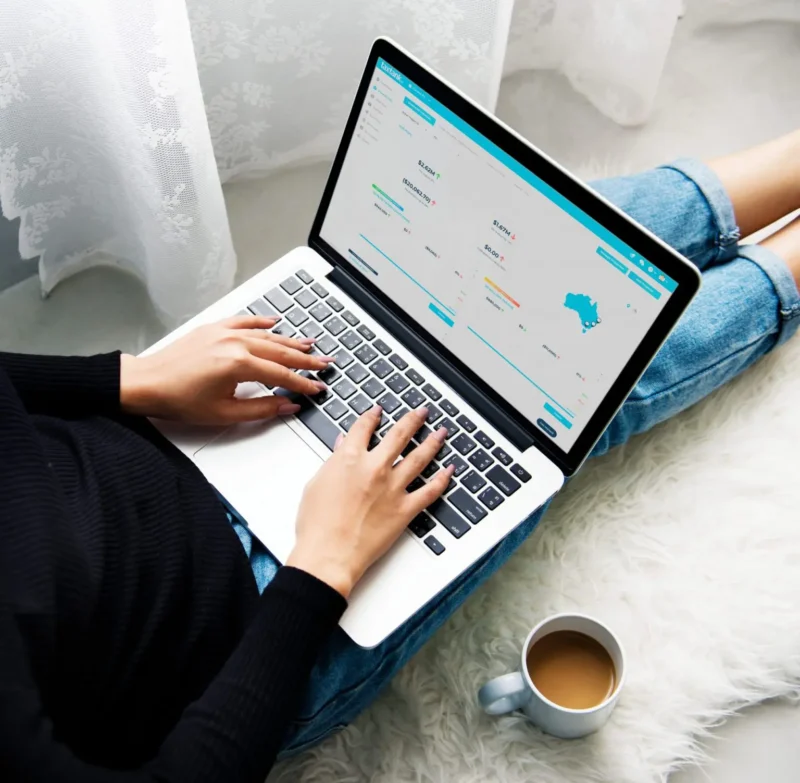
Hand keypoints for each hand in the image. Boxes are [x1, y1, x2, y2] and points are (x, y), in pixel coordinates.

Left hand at [120, 315, 334, 423]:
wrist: (146, 383)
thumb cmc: (178, 399)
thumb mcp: (224, 413)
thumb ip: (261, 408)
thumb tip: (287, 405)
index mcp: (239, 365)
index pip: (282, 375)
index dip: (303, 383)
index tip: (317, 387)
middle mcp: (235, 344)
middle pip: (280, 352)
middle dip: (305, 359)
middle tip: (324, 363)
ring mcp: (224, 333)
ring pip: (267, 335)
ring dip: (290, 341)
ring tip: (309, 344)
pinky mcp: (214, 329)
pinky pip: (245, 321)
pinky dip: (262, 321)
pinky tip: (275, 322)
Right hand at [286, 405, 453, 597]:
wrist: (328, 554)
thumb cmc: (316, 525)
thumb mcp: (316, 484)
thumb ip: (333, 462)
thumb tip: (341, 447)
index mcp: (349, 458)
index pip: (364, 427)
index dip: (372, 415)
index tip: (379, 411)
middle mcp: (375, 468)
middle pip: (399, 435)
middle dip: (412, 419)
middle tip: (422, 411)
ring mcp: (393, 488)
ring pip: (419, 457)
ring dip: (432, 442)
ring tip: (441, 432)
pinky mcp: (405, 509)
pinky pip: (430, 490)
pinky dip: (443, 479)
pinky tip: (450, 470)